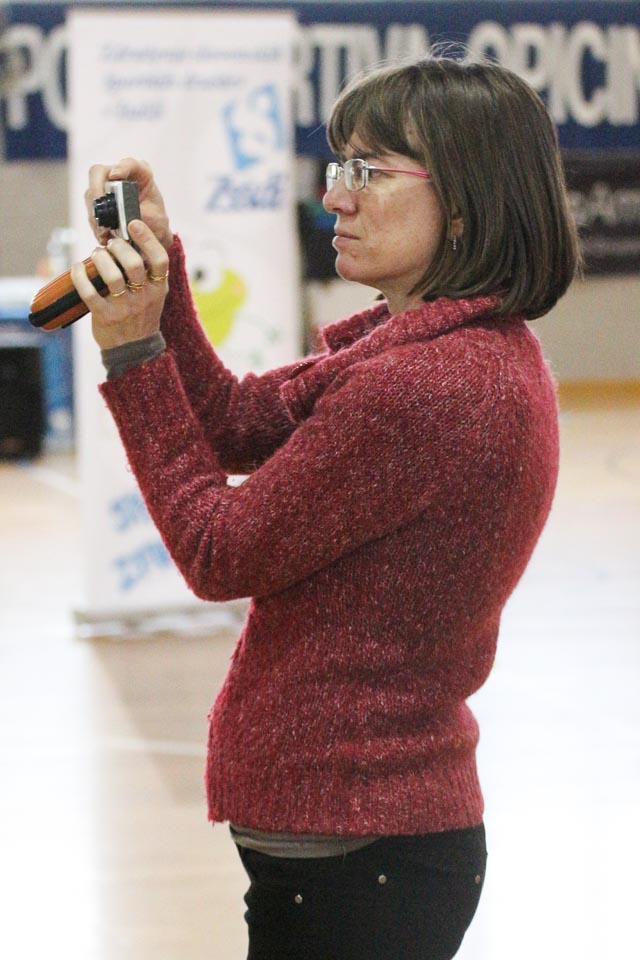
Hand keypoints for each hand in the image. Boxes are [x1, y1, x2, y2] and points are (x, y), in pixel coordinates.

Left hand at [70, 220, 169, 349]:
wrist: (133, 350)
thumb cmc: (141, 315)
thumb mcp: (153, 295)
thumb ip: (147, 272)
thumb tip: (128, 239)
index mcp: (159, 288)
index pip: (160, 260)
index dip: (147, 238)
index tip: (133, 224)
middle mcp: (145, 297)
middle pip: (134, 263)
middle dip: (118, 247)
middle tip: (110, 245)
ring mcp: (125, 308)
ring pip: (113, 276)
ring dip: (100, 258)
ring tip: (96, 254)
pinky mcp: (106, 317)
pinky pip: (89, 292)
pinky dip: (80, 276)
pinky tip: (77, 268)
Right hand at [85, 157, 173, 249]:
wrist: (151, 234)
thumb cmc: (156, 222)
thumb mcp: (155, 219)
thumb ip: (141, 216)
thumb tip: (126, 220)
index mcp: (140, 174)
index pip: (129, 164)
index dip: (121, 167)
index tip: (115, 175)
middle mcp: (120, 176)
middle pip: (98, 174)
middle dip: (97, 192)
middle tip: (100, 211)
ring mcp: (106, 188)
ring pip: (91, 193)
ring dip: (95, 213)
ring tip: (103, 231)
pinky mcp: (98, 202)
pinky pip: (90, 209)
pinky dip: (95, 224)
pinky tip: (102, 235)